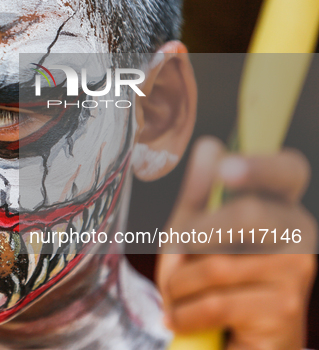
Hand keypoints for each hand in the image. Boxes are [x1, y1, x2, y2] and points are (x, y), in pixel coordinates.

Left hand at [156, 136, 316, 349]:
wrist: (230, 338)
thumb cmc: (213, 278)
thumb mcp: (196, 232)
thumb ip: (201, 193)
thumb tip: (210, 144)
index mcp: (280, 203)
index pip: (288, 171)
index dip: (260, 165)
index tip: (226, 167)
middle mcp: (300, 232)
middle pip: (248, 214)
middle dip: (194, 236)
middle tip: (175, 254)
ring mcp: (297, 272)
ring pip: (219, 265)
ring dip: (179, 284)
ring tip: (174, 295)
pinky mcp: (284, 310)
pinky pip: (217, 303)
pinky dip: (185, 312)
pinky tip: (180, 316)